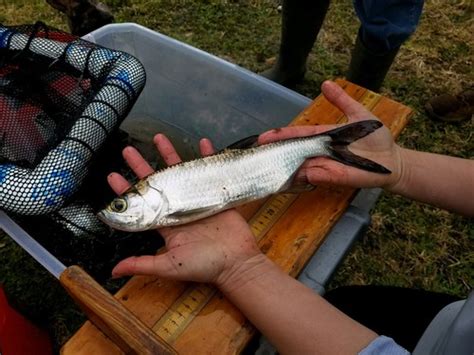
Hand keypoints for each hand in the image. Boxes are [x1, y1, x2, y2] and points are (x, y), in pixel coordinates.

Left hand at [108, 134, 261, 284]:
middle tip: (128, 150)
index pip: (141, 204)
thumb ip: (142, 264)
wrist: (236, 264)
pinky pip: (210, 171)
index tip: (114, 176)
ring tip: (159, 137)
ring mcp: (197, 200)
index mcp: (166, 223)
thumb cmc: (203, 266)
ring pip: (180, 172)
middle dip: (142, 165)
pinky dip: (208, 156)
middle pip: (156, 182)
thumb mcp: (169, 266)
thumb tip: (114, 271)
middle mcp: (179, 209)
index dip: (127, 191)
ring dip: (170, 154)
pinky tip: (203, 142)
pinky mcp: (216, 195)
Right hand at [259, 80, 403, 188]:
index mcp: (322, 136)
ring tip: (267, 163)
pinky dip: (305, 175)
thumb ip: (341, 100)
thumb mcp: (358, 113)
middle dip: (276, 151)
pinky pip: (316, 176)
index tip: (264, 136)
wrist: (392, 159)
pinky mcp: (334, 177)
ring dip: (285, 165)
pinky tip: (292, 173)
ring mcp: (325, 166)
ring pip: (300, 166)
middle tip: (259, 151)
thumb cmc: (376, 137)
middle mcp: (320, 152)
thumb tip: (325, 83)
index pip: (298, 135)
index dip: (282, 134)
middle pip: (294, 152)